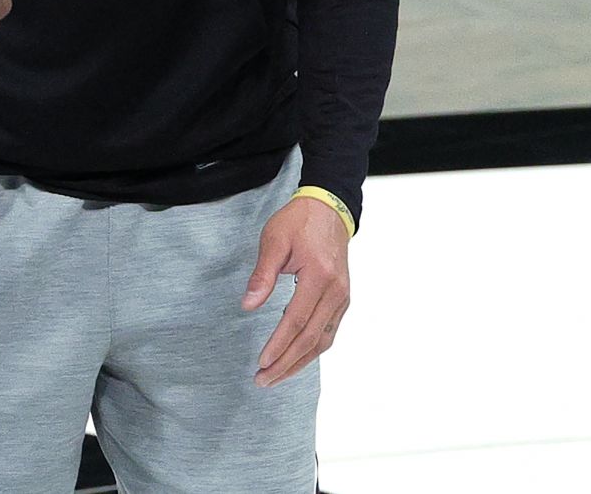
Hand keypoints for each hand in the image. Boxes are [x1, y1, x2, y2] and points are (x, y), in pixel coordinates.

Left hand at [242, 196, 350, 386]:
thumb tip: (248, 306)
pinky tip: (295, 358)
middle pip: (310, 338)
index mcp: (319, 276)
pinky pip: (328, 331)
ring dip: (299, 362)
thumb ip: (262, 275)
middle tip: (263, 379)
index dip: (278, 345)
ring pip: (322, 340)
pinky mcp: (342, 299)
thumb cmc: (298, 222)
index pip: (296, 321)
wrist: (329, 210)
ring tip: (276, 376)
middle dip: (286, 363)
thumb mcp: (273, 240)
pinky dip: (312, 349)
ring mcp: (342, 298)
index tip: (261, 362)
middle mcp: (336, 292)